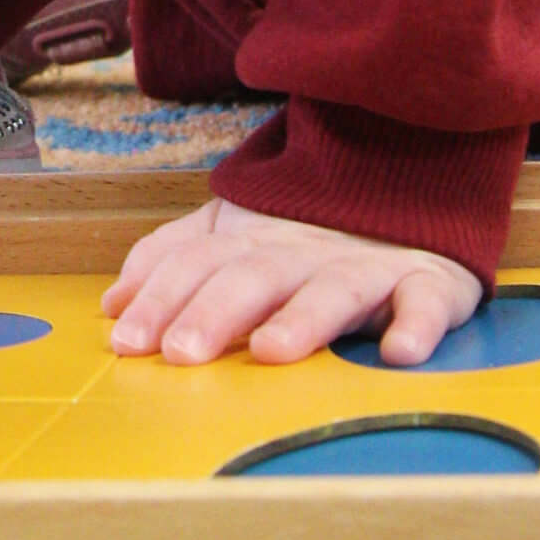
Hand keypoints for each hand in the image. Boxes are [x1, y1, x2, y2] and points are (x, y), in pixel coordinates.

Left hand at [101, 197, 481, 367]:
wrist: (407, 186)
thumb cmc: (306, 231)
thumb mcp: (232, 234)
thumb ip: (172, 259)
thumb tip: (111, 305)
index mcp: (254, 241)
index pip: (197, 263)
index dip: (159, 296)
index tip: (124, 340)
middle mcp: (304, 252)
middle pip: (254, 275)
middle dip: (213, 311)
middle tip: (180, 353)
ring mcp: (368, 266)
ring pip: (333, 290)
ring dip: (302, 318)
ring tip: (270, 350)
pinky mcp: (429, 280)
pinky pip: (426, 301)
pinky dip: (418, 324)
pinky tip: (399, 352)